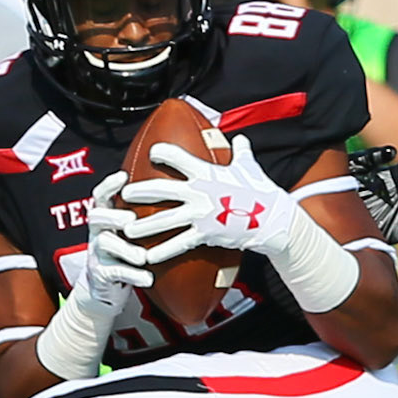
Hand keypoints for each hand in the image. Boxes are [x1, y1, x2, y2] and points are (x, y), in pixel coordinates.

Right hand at [77, 169, 154, 312]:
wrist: (107, 288)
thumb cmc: (127, 252)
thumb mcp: (129, 232)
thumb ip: (142, 214)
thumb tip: (175, 188)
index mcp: (105, 218)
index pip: (100, 196)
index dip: (108, 185)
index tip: (123, 176)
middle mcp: (97, 233)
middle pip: (96, 217)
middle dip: (113, 216)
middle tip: (130, 219)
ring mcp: (96, 254)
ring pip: (104, 243)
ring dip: (125, 248)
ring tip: (143, 257)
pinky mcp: (100, 274)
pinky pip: (114, 272)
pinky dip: (133, 275)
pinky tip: (149, 278)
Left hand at [123, 136, 296, 264]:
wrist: (273, 218)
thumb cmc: (260, 190)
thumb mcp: (249, 166)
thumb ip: (241, 152)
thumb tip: (241, 140)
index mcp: (206, 172)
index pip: (177, 156)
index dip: (162, 153)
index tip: (152, 154)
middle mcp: (198, 191)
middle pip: (161, 190)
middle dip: (139, 191)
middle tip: (124, 195)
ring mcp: (200, 214)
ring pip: (164, 220)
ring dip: (143, 227)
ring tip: (126, 231)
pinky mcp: (205, 234)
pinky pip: (179, 244)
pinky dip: (162, 252)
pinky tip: (148, 258)